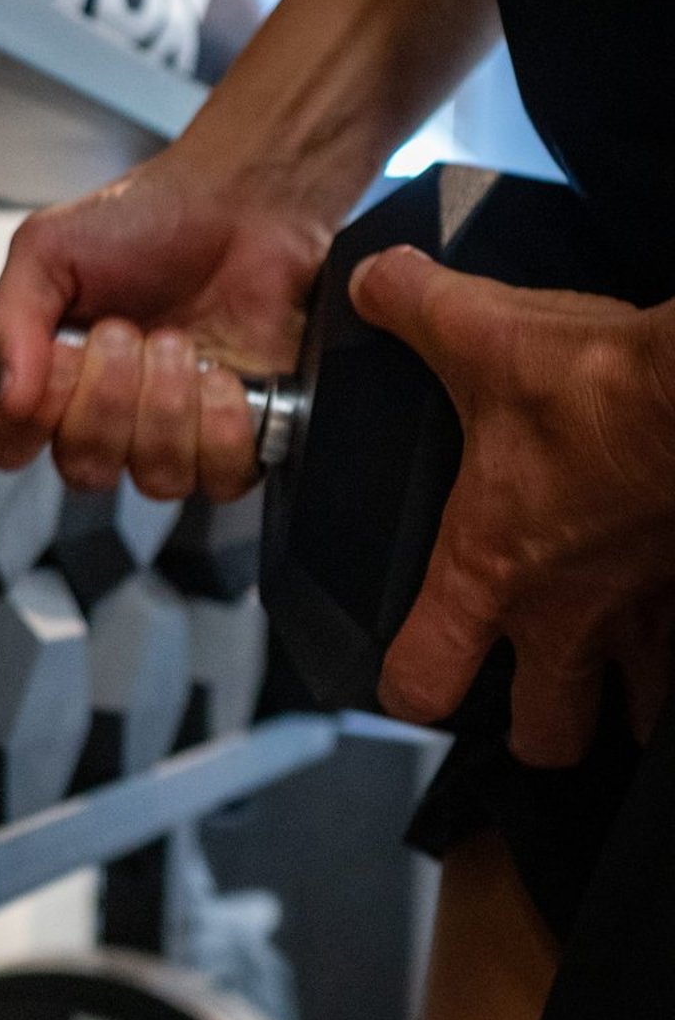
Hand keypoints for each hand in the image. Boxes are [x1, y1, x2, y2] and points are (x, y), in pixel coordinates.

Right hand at [0, 143, 330, 500]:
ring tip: (180, 343)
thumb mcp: (49, 247)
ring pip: (154, 477)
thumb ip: (9, 318)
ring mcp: (169, 431)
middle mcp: (105, 414)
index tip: (56, 363)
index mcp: (47, 376)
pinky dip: (222, 423)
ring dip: (167, 404)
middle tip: (127, 332)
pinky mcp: (234, 436)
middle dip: (110, 396)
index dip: (29, 420)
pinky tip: (222, 375)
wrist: (241, 204)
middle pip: (85, 468)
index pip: (8, 444)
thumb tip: (7, 393)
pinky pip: (219, 476)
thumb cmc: (147, 219)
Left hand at [352, 249, 674, 763]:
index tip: (412, 676)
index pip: (424, 681)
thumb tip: (374, 282)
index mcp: (492, 570)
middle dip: (539, 727)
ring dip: (629, 698)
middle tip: (533, 690)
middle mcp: (572, 615)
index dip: (407, 689)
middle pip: (548, 736)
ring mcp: (652, 617)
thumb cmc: (605, 388)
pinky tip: (673, 604)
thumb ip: (415, 307)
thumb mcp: (485, 332)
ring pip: (641, 716)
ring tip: (621, 665)